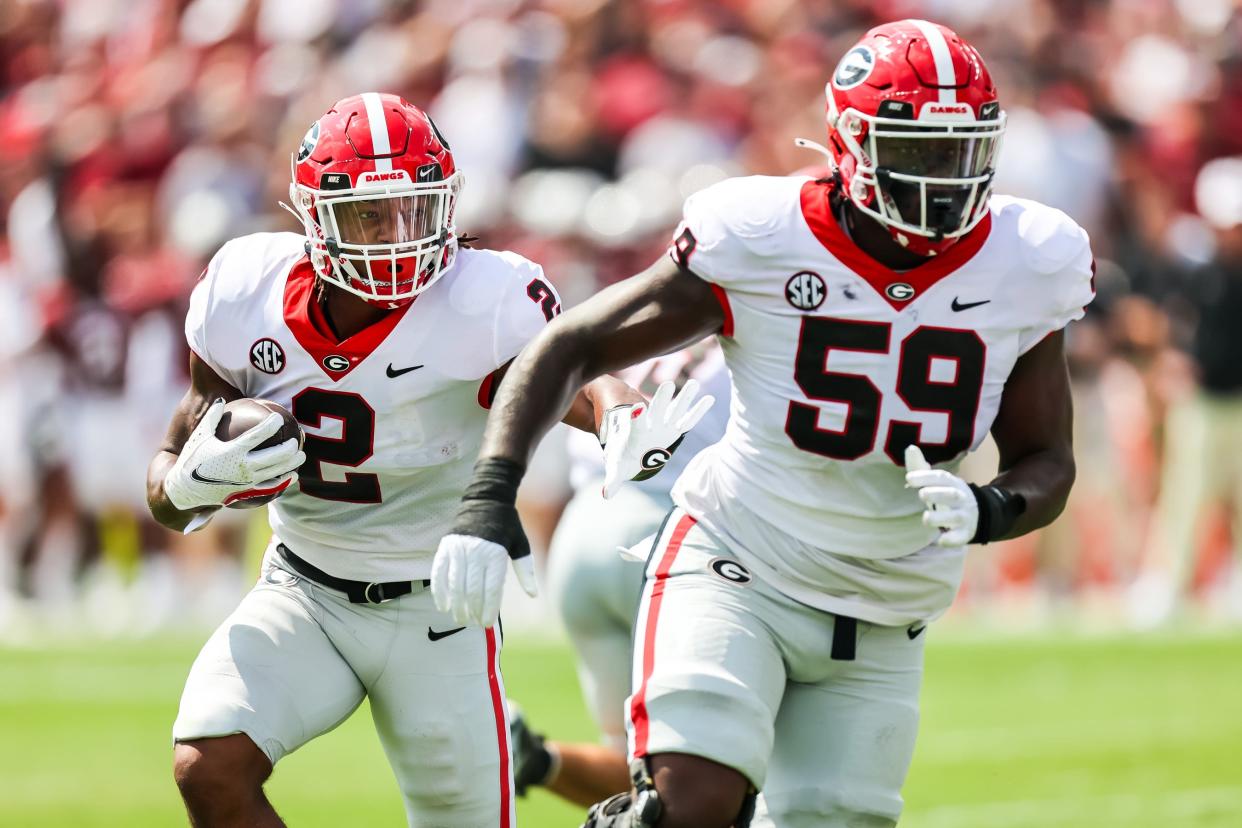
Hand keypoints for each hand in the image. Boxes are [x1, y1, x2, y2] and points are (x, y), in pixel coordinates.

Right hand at [163, 399, 305, 511]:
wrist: (186, 491)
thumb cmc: (193, 459)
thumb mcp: (200, 436)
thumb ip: (212, 417)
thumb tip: (222, 399)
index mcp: (232, 451)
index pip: (258, 435)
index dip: (271, 425)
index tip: (279, 418)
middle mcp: (242, 467)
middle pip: (276, 455)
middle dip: (290, 446)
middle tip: (297, 439)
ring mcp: (247, 481)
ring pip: (277, 472)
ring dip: (293, 463)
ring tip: (301, 454)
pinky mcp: (248, 492)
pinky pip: (271, 487)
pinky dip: (285, 481)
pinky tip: (293, 475)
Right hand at [431, 534, 536, 626]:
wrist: (485, 499)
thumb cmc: (507, 526)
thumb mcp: (521, 545)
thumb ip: (525, 571)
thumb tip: (534, 595)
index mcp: (496, 554)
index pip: (491, 589)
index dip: (489, 609)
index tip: (487, 623)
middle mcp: (476, 552)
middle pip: (472, 590)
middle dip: (473, 611)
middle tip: (474, 624)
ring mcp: (459, 549)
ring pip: (455, 585)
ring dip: (457, 606)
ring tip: (460, 619)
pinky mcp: (446, 547)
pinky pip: (439, 573)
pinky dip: (439, 592)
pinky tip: (443, 606)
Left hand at [600, 379, 714, 497]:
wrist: (629, 450)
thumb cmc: (623, 459)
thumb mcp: (617, 468)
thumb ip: (613, 479)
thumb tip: (606, 495)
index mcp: (635, 433)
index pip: (635, 424)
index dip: (637, 417)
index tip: (637, 408)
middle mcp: (650, 426)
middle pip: (657, 410)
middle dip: (662, 399)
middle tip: (668, 384)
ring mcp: (663, 425)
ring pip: (675, 409)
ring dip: (684, 398)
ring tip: (694, 383)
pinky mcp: (674, 429)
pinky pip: (688, 419)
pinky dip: (698, 410)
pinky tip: (709, 399)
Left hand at [904, 445, 977, 547]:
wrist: (976, 513)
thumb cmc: (946, 495)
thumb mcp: (935, 481)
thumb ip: (921, 467)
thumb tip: (910, 447)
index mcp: (952, 483)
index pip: (940, 478)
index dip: (925, 477)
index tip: (908, 479)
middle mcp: (961, 498)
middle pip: (952, 494)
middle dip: (938, 493)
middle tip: (921, 494)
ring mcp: (964, 516)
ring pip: (956, 517)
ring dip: (941, 517)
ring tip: (925, 518)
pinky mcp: (965, 533)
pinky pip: (961, 537)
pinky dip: (952, 539)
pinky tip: (940, 540)